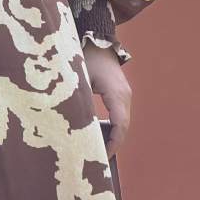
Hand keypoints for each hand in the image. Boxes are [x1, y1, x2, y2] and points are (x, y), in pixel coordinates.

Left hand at [82, 42, 131, 159]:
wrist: (96, 39)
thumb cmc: (84, 57)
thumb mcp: (78, 81)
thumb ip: (79, 104)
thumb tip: (75, 127)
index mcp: (117, 94)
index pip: (120, 125)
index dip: (113, 143)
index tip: (103, 157)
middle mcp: (125, 95)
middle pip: (124, 127)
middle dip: (113, 144)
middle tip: (99, 160)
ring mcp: (124, 94)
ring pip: (122, 122)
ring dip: (113, 136)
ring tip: (98, 150)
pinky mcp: (120, 93)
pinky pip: (119, 115)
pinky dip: (112, 127)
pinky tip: (99, 134)